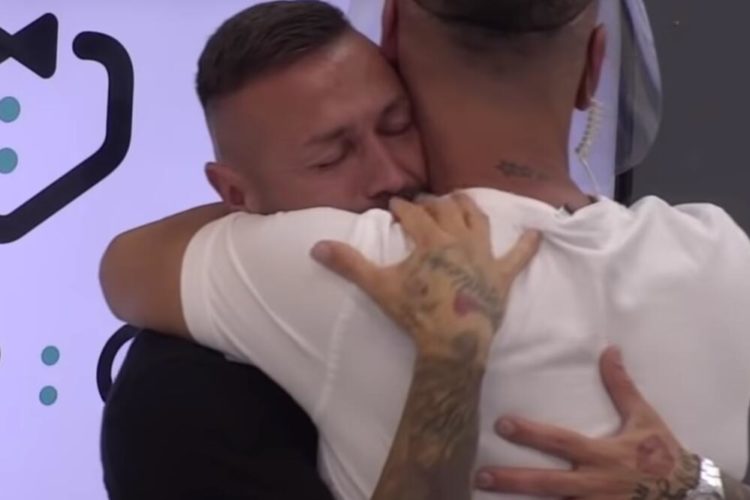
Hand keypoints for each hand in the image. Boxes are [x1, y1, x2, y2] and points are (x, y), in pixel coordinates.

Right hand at [312, 193, 539, 359]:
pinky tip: (539, 232)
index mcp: (431, 240)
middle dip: (433, 204)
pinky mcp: (502, 276)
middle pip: (446, 211)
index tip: (395, 204)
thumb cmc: (416, 313)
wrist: (452, 342)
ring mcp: (484, 257)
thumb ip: (349, 263)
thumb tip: (316, 247)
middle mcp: (460, 240)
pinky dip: (528, 244)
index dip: (403, 207)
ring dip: (469, 207)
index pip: (414, 214)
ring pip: (479, 221)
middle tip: (423, 203)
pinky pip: (520, 257)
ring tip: (460, 199)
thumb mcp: (379, 286)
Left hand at [475, 347, 700, 498]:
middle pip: (546, 483)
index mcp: (602, 455)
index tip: (502, 424)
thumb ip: (621, 387)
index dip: (530, 434)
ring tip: (486, 497)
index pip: (560, 441)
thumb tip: (609, 350)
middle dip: (512, 480)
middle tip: (480, 475)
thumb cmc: (663, 455)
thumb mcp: (644, 418)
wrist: (692, 495)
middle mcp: (595, 485)